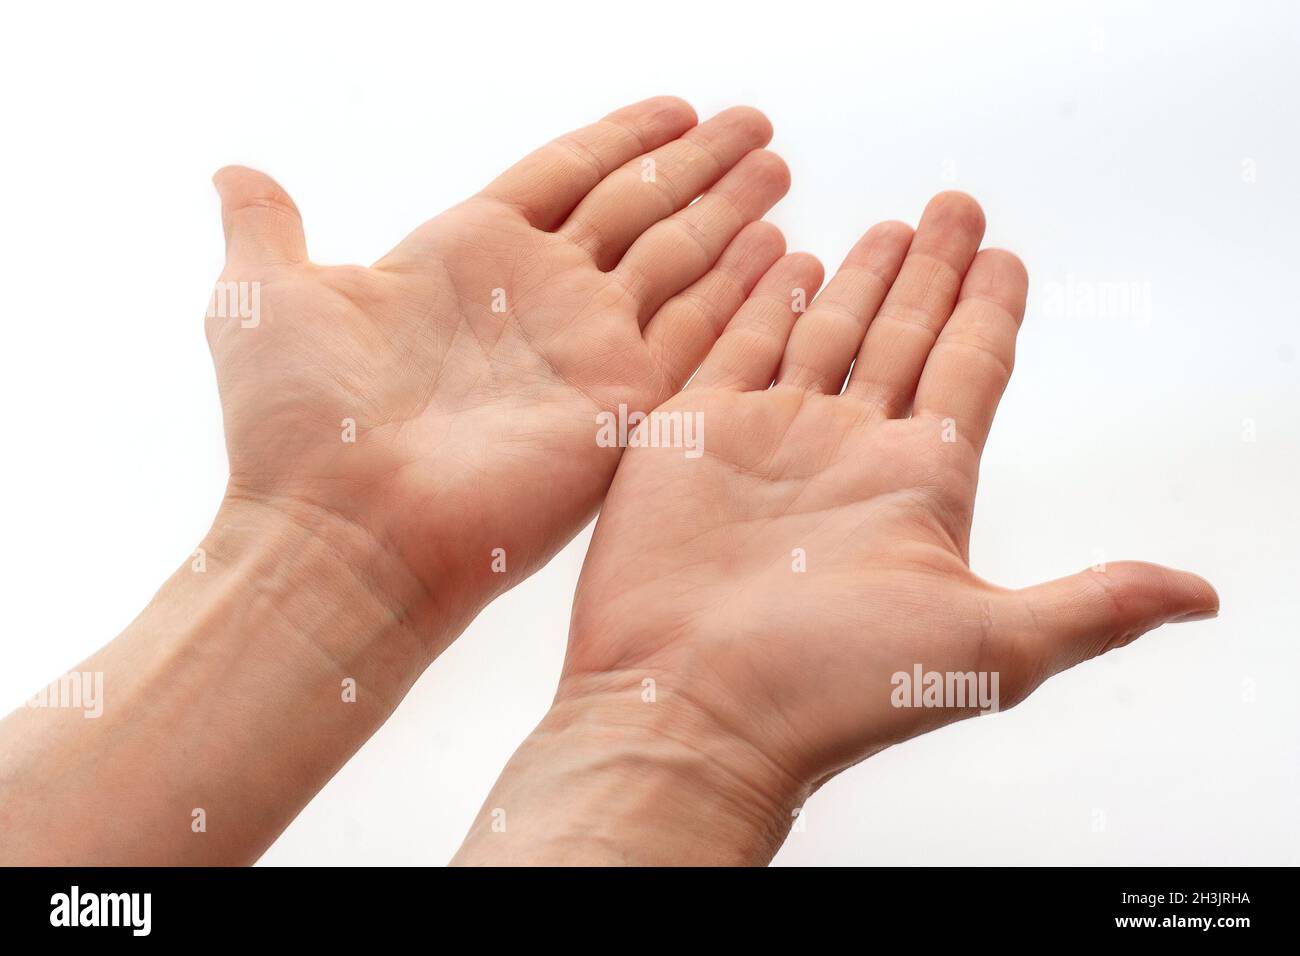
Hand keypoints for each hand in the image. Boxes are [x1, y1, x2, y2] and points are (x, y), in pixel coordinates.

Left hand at [207, 96, 789, 648]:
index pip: (568, 173)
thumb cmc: (297, 423)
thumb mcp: (263, 297)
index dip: (626, 138)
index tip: (680, 108)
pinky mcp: (622, 403)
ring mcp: (586, 348)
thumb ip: (266, 227)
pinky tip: (783, 255)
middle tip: (758, 126)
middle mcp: (538, 296)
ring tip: (777, 170)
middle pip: (639, 207)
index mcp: (468, 254)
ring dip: (731, 217)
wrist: (342, 529)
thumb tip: (236, 171)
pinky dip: (743, 291)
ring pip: (679, 259)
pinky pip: (700, 330)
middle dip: (700, 167)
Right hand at [456, 193, 1217, 864]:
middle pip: (906, 338)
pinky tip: (788, 262)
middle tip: (955, 205)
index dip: (991, 313)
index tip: (1009, 258)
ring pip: (828, 332)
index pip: (969, 372)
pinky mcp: (696, 432)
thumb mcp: (987, 648)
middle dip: (932, 272)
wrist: (687, 707)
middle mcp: (850, 453)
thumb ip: (1092, 605)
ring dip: (859, 278)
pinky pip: (740, 343)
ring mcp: (771, 439)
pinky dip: (765, 301)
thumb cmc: (830, 688)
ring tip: (886, 225)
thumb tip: (1200, 597)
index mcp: (920, 485)